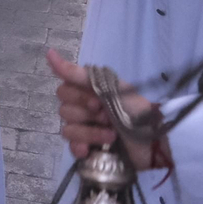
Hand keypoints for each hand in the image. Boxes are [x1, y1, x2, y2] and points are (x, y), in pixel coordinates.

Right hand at [47, 50, 164, 169]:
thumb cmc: (135, 110)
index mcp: (88, 91)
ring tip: (111, 135)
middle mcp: (83, 108)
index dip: (78, 96)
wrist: (153, 142)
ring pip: (67, 129)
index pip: (64, 88)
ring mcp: (84, 130)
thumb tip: (48, 53)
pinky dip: (82, 147)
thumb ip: (78, 74)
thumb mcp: (109, 87)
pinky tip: (92, 150)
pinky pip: (70, 147)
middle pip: (64, 109)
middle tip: (106, 115)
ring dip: (91, 132)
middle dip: (86, 114)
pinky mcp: (88, 150)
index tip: (96, 99)